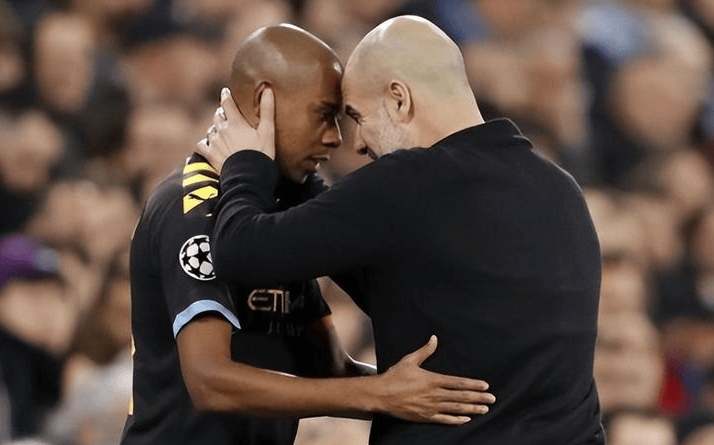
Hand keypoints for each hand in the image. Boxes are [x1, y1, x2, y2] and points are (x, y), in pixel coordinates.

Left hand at [197, 87, 275, 172]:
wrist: (248, 176)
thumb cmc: (260, 154)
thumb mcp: (267, 132)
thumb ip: (267, 111)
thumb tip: (268, 90)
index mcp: (235, 122)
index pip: (227, 103)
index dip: (226, 95)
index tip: (226, 91)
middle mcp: (222, 130)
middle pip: (217, 116)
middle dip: (221, 113)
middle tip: (226, 114)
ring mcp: (214, 143)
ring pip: (210, 130)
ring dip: (215, 129)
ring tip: (220, 131)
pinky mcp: (210, 155)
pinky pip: (201, 146)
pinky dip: (203, 144)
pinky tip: (206, 145)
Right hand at [374, 335, 494, 423]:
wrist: (380, 395)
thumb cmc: (394, 377)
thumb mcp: (409, 360)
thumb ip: (425, 351)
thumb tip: (434, 338)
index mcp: (432, 379)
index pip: (458, 382)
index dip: (473, 384)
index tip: (485, 385)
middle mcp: (434, 394)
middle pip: (461, 397)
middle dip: (478, 397)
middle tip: (492, 399)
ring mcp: (430, 407)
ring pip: (456, 409)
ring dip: (472, 409)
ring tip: (484, 409)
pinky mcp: (425, 417)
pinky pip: (444, 420)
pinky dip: (456, 420)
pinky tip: (466, 419)